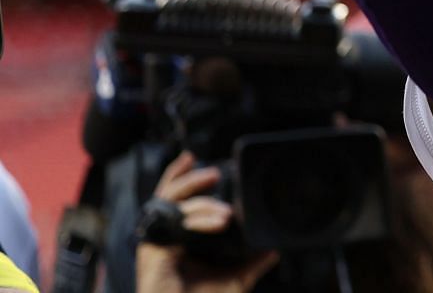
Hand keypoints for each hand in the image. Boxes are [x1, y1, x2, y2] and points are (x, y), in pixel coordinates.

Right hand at [134, 152, 278, 292]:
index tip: (193, 158)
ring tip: (226, 213)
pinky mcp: (153, 252)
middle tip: (214, 173)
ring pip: (171, 204)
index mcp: (177, 239)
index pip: (177, 200)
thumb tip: (273, 251)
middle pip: (169, 195)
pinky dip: (196, 219)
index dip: (183, 177)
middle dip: (190, 178)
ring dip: (201, 201)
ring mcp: (156, 244)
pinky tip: (218, 222)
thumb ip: (252, 264)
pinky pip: (173, 224)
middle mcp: (165, 238)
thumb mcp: (233, 281)